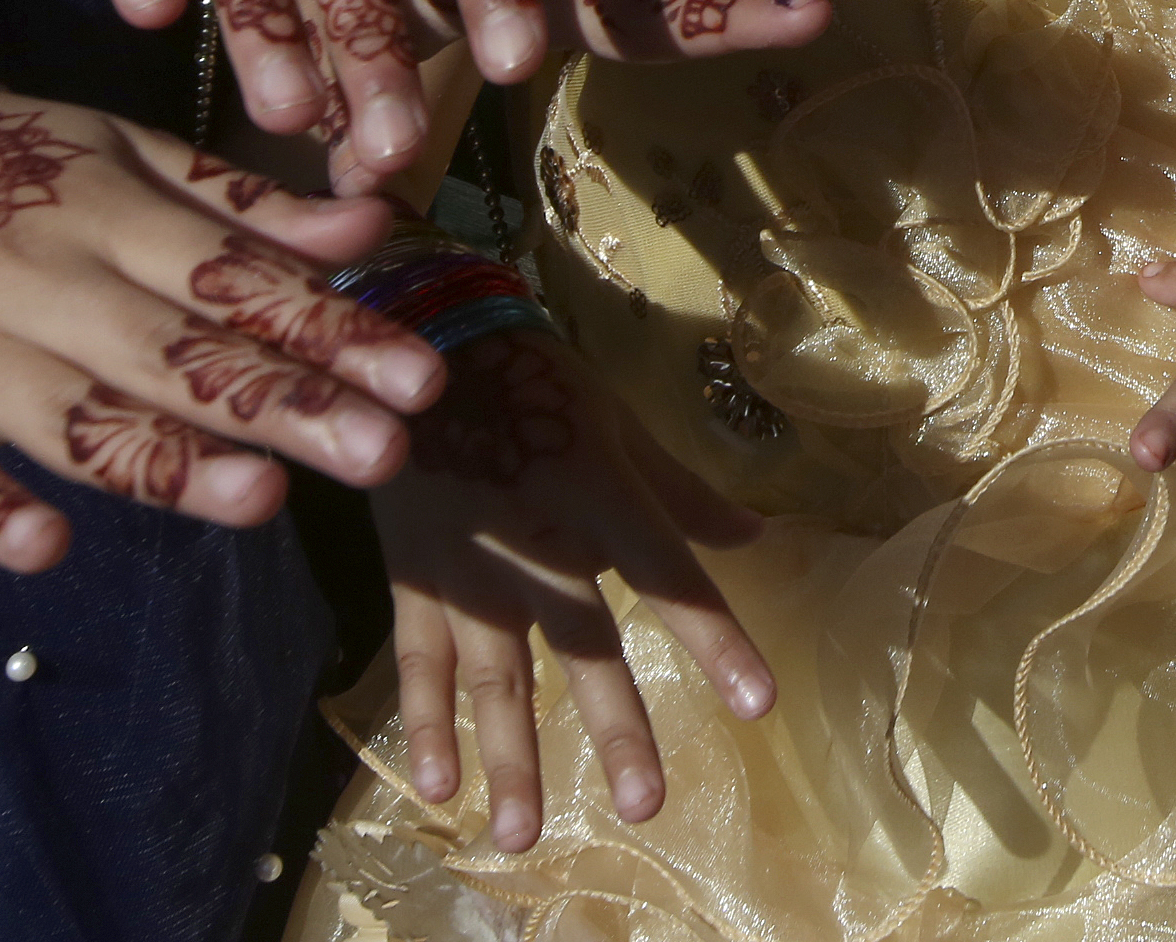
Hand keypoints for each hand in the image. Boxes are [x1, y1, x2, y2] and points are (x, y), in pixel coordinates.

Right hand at [0, 77, 445, 573]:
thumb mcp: (117, 156)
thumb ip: (244, 204)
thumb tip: (376, 224)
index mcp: (109, 214)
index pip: (238, 281)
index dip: (333, 331)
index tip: (422, 379)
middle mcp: (42, 283)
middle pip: (176, 354)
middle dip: (284, 403)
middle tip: (386, 454)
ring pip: (70, 415)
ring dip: (163, 457)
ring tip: (261, 497)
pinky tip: (49, 545)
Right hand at [374, 334, 771, 851]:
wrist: (420, 341)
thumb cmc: (536, 378)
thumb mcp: (617, 423)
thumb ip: (682, 490)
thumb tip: (756, 533)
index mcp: (599, 493)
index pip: (670, 577)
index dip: (716, 640)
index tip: (759, 702)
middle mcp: (537, 543)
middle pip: (584, 646)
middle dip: (616, 727)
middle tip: (647, 807)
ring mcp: (470, 568)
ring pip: (496, 677)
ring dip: (511, 757)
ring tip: (523, 835)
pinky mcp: (416, 577)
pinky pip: (420, 659)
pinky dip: (423, 722)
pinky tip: (437, 785)